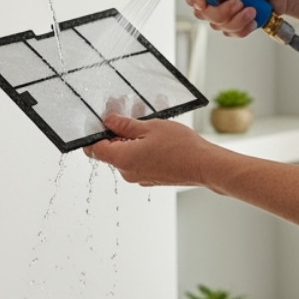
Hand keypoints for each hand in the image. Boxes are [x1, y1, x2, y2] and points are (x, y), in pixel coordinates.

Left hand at [85, 114, 220, 185]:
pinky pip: (138, 162)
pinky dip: (142, 150)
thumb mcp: (149, 127)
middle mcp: (127, 172)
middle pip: (110, 152)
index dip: (95, 134)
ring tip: (150, 128)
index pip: (94, 150)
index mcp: (122, 159)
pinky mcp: (150, 179)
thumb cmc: (180, 147)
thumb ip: (125, 125)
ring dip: (132, 141)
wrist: (204, 165)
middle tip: (131, 119)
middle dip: (117, 135)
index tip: (102, 123)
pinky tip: (158, 140)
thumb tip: (109, 121)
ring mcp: (139, 178)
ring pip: (126, 156)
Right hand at [183, 0, 297, 38]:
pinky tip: (253, 18)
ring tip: (251, 10)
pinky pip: (228, 32)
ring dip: (235, 20)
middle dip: (221, 11)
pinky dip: (242, 28)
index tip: (203, 2)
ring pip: (216, 23)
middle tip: (239, 3)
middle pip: (202, 10)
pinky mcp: (235, 20)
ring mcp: (225, 7)